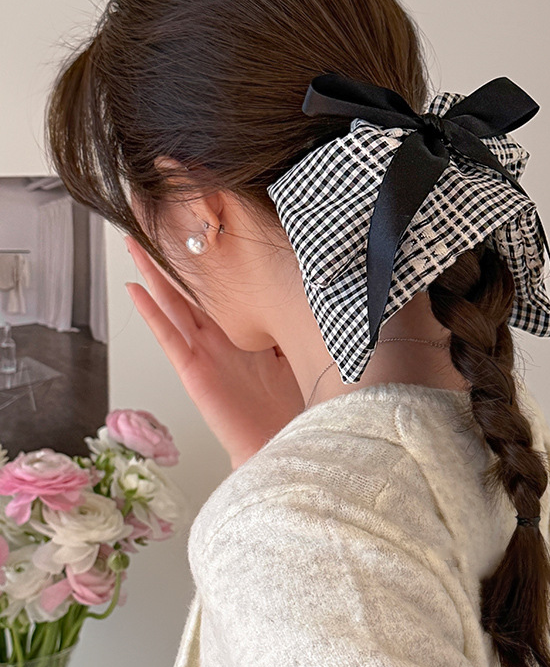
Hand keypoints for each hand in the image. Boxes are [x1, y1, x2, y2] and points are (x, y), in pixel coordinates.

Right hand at [123, 235, 304, 469]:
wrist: (281, 442)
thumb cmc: (290, 405)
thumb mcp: (296, 351)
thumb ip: (288, 322)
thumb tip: (299, 288)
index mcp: (242, 333)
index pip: (220, 290)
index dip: (207, 262)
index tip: (200, 229)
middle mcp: (219, 339)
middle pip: (189, 291)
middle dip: (172, 259)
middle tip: (154, 225)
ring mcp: (203, 353)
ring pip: (172, 306)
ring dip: (152, 276)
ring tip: (133, 245)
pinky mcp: (193, 371)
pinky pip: (168, 337)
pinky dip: (151, 314)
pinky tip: (136, 290)